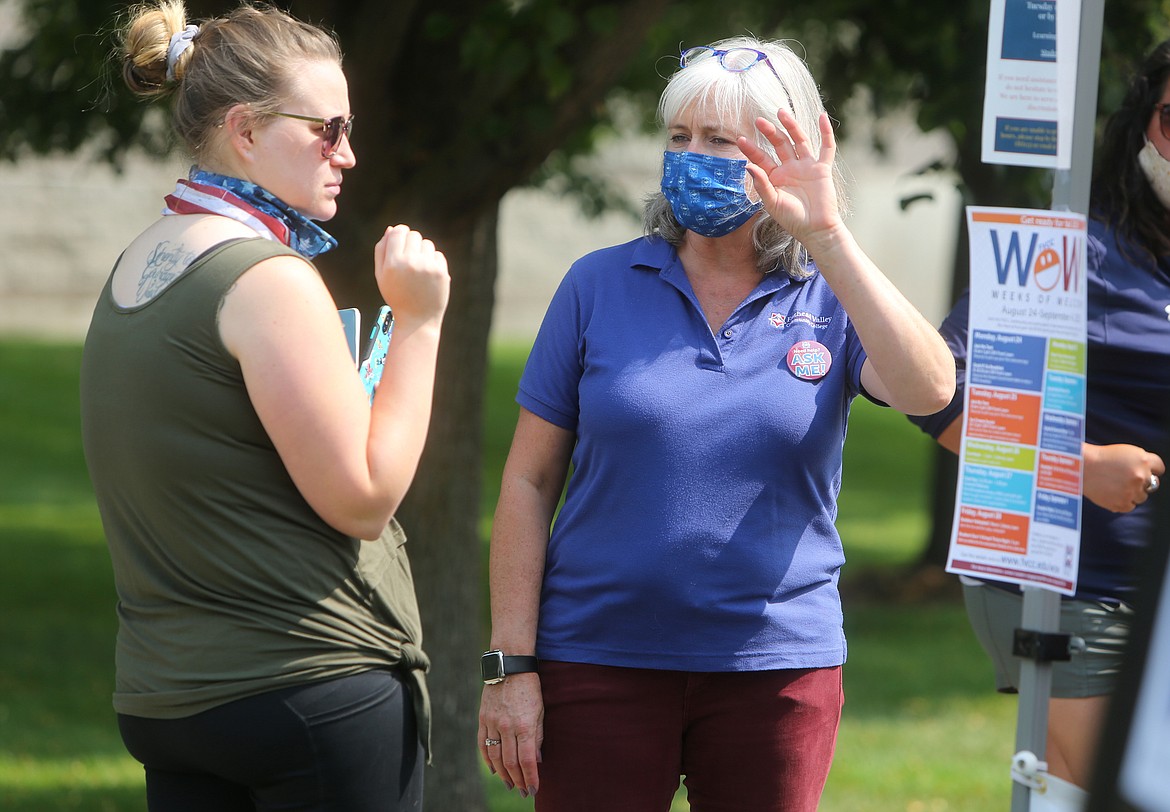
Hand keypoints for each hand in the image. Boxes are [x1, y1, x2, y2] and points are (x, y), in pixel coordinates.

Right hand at [373, 224, 449, 324]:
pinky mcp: (441, 272)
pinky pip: (438, 255)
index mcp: (393, 263)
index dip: (400, 232)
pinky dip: (433, 262)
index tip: (401, 238)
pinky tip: (428, 275)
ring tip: (419, 268)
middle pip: (414, 235)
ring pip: (427, 244)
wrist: (417, 319)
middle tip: (410, 257)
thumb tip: (391, 229)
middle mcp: (410, 262)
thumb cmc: (397, 296)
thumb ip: (382, 251)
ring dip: (423, 252)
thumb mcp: (381, 275)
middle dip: (411, 242)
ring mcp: (428, 267)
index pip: (399, 232)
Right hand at [478, 673, 542, 798]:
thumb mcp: (540, 711)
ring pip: (495, 756)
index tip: (534, 789)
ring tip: (510, 784)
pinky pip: (483, 744)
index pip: (527, 760)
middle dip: (518, 780)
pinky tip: (493, 769)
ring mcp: (492, 722)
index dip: (531, 777)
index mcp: (524, 725)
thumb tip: (536, 760)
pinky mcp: (483, 718)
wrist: (510, 666)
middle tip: (523, 791)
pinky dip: (487, 759)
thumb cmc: (530, 688)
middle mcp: (507, 726)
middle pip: (510, 762)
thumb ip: (538, 736)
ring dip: (502, 774)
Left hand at [737, 109, 842, 252]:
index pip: (761, 158)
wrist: (815, 230)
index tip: (740, 139)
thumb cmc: (792, 219)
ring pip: (799, 140)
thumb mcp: (772, 202)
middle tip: (758, 121)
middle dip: (770, 132)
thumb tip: (748, 165)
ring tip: (781, 112)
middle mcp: (790, 168)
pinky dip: (826, 132)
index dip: (752, 149)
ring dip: (791, 126)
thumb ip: (761, 184)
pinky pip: (826, 147)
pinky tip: (822, 117)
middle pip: (779, 144)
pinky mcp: (822, 169)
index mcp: (775, 176)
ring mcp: (807, 166)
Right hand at [1082, 443, 1164, 511]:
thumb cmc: (1099, 457)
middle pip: (1152, 484)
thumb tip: (1150, 474)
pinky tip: (1112, 494)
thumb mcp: (1125, 452)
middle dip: (1142, 482)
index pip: (1159, 468)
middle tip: (1127, 479)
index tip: (1145, 471)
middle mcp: (1140, 475)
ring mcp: (1132, 491)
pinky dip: (1123, 502)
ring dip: (1133, 493)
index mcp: (1142, 459)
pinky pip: (1130, 506)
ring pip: (1142, 497)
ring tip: (1116, 486)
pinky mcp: (1122, 503)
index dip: (1152, 469)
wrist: (1080, 467)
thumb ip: (1140, 461)